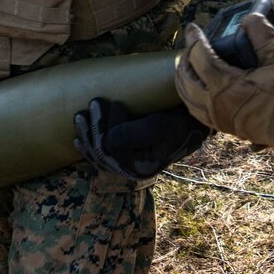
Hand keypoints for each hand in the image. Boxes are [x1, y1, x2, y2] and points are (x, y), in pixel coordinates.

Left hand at [74, 100, 208, 178]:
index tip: (115, 103)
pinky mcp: (127, 157)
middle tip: (94, 102)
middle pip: (103, 153)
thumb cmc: (180, 121)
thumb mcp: (160, 125)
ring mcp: (129, 166)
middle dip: (94, 127)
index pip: (113, 147)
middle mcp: (133, 171)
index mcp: (142, 166)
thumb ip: (134, 134)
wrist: (195, 124)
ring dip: (87, 135)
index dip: (108, 125)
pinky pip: (102, 157)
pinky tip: (78, 140)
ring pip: (99, 155)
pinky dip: (88, 148)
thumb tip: (108, 140)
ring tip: (79, 115)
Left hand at [175, 13, 273, 163]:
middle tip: (190, 45)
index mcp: (225, 86)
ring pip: (187, 98)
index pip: (199, 57)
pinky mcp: (227, 127)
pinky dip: (192, 97)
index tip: (192, 28)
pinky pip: (198, 112)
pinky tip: (200, 89)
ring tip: (189, 66)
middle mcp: (215, 104)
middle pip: (186, 78)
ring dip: (185, 79)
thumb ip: (263, 36)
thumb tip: (251, 18)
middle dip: (184, 59)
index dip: (194, 39)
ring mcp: (219, 119)